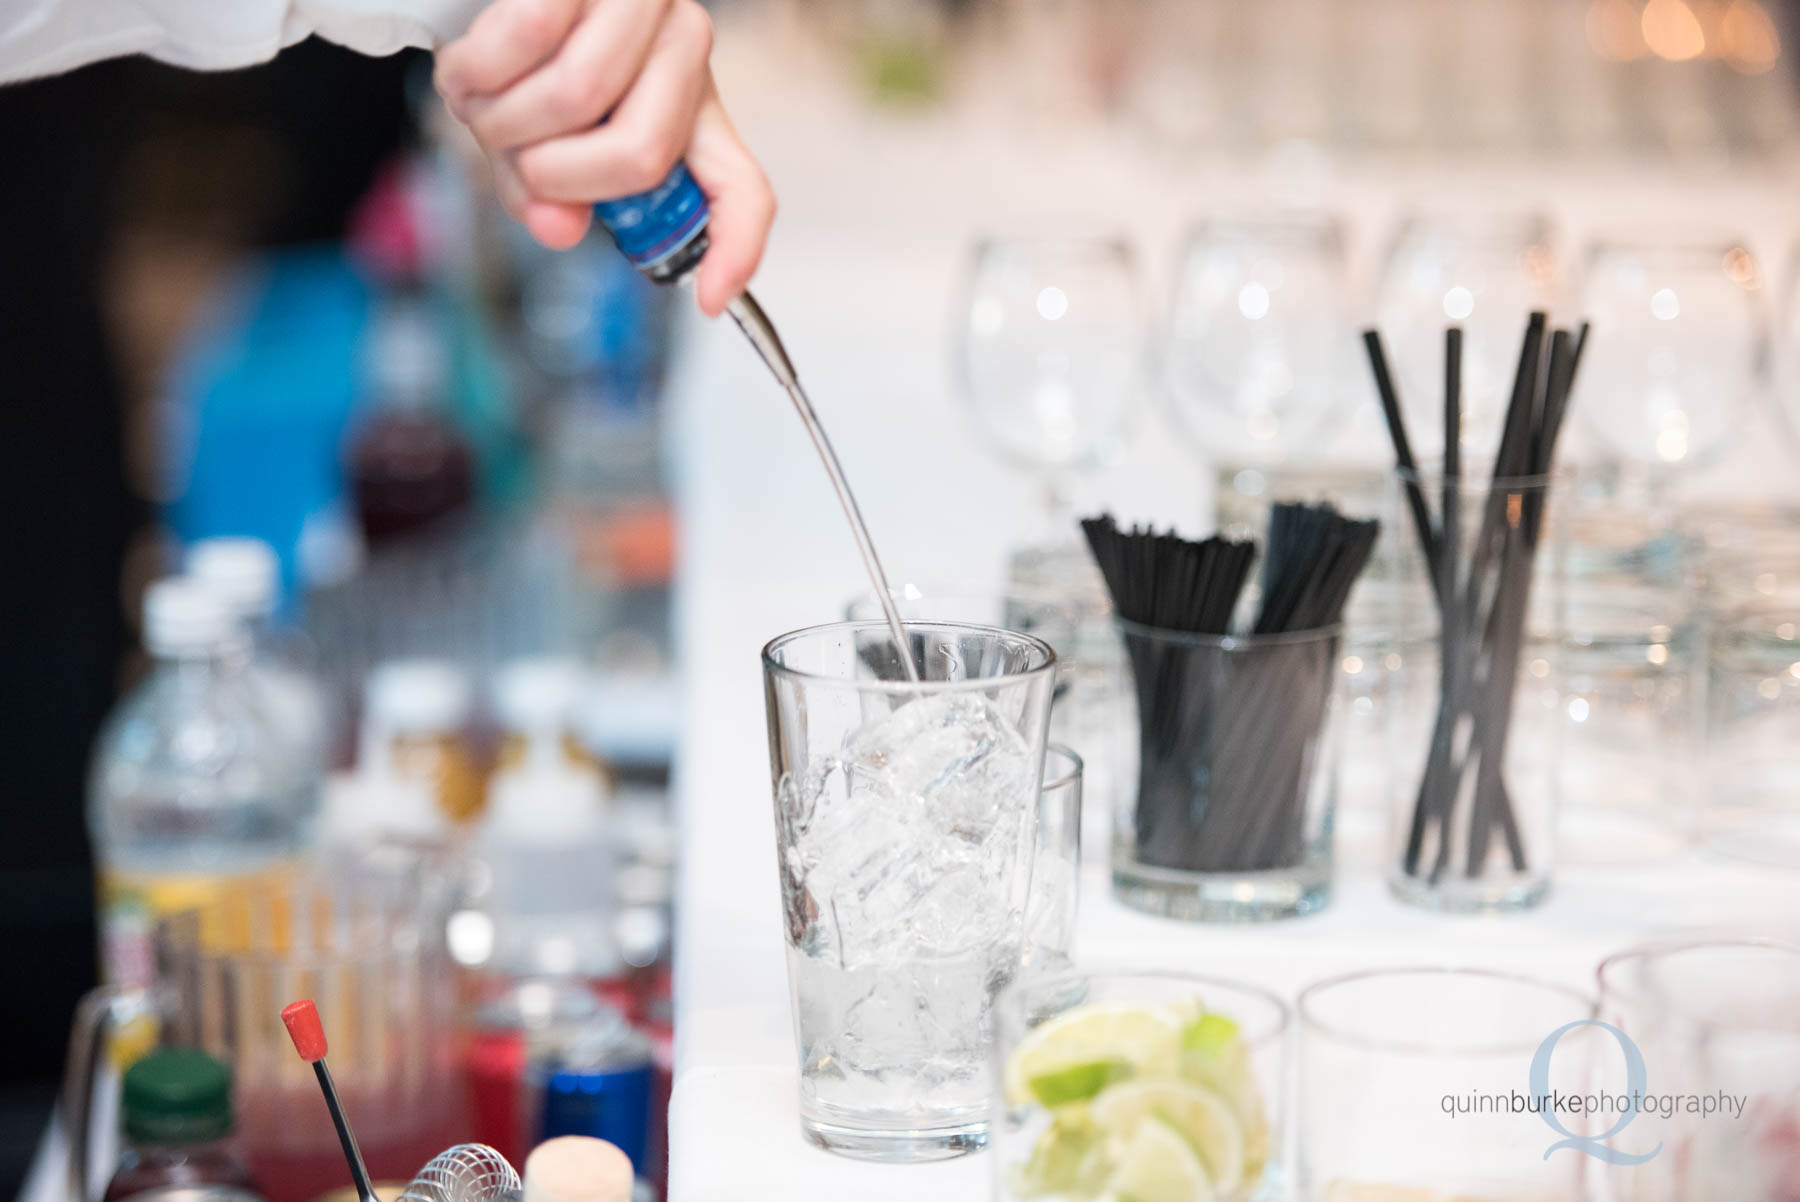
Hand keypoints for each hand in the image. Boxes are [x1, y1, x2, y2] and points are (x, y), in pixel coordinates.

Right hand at [434, 0, 774, 314]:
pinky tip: (470, 70)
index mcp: (691, 106)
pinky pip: (528, 34)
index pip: (742, 188)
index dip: (734, 249)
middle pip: (640, 155)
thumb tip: (556, 228)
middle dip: (556, 176)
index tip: (709, 298)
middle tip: (522, 161)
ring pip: (577, 94)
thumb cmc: (527, 60)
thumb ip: (560, 193)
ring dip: (506, 122)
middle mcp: (682, 45)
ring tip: (486, 107)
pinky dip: (478, 70)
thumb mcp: (549, 141)